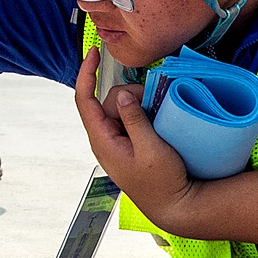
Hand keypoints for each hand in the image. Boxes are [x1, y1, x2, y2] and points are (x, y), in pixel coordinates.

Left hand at [72, 47, 193, 221]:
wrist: (173, 205)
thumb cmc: (161, 182)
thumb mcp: (151, 148)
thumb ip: (135, 119)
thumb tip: (121, 94)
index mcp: (102, 141)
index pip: (84, 100)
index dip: (86, 73)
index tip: (94, 52)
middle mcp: (104, 139)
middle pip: (110, 101)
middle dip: (132, 96)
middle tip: (155, 104)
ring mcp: (116, 142)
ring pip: (123, 108)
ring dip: (141, 106)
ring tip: (159, 121)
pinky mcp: (128, 144)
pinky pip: (131, 119)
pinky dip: (144, 114)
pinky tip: (157, 123)